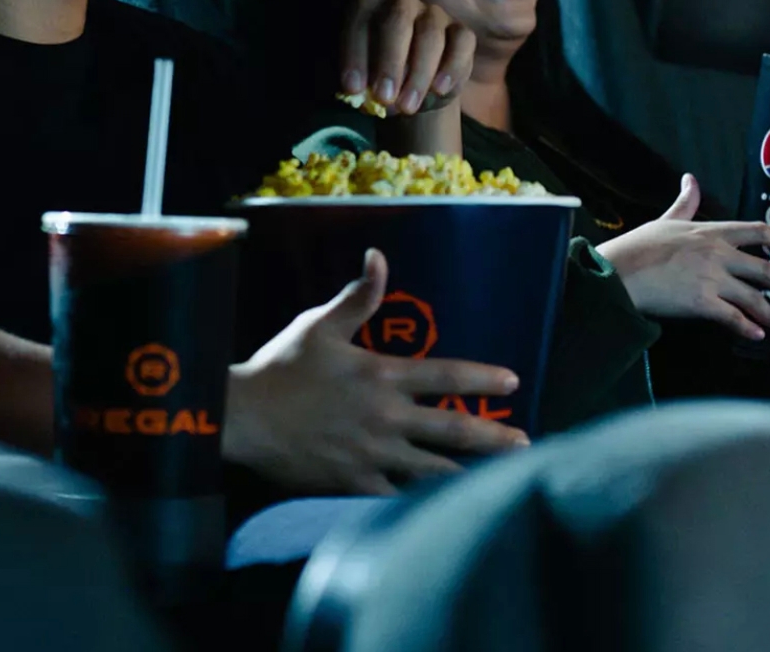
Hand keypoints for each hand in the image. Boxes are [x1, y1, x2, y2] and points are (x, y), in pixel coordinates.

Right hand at [221, 249, 528, 495]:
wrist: (243, 418)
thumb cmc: (282, 366)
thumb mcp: (319, 325)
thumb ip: (357, 297)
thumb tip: (378, 257)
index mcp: (381, 375)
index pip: (446, 375)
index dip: (483, 378)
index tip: (512, 382)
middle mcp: (386, 417)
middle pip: (452, 429)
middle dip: (494, 438)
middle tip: (526, 446)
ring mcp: (373, 455)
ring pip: (434, 470)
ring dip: (471, 475)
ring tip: (501, 482)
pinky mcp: (354, 484)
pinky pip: (398, 498)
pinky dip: (424, 504)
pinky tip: (446, 511)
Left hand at [341, 0, 474, 115]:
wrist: (414, 88)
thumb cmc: (379, 79)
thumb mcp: (365, 85)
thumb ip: (361, 87)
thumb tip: (362, 97)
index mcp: (368, 9)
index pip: (359, 22)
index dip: (354, 56)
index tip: (353, 90)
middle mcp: (400, 3)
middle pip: (397, 21)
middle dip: (390, 62)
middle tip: (384, 97)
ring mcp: (433, 14)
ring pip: (430, 35)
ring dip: (419, 73)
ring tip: (408, 106)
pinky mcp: (460, 30)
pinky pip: (461, 43)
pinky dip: (452, 67)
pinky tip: (439, 90)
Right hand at [597, 174, 769, 340]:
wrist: (619, 272)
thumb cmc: (638, 246)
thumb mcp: (665, 220)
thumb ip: (685, 203)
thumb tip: (691, 180)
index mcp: (710, 231)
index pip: (757, 231)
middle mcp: (718, 254)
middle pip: (766, 270)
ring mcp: (712, 279)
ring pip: (755, 298)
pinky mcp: (702, 303)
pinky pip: (734, 318)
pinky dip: (748, 327)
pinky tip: (757, 334)